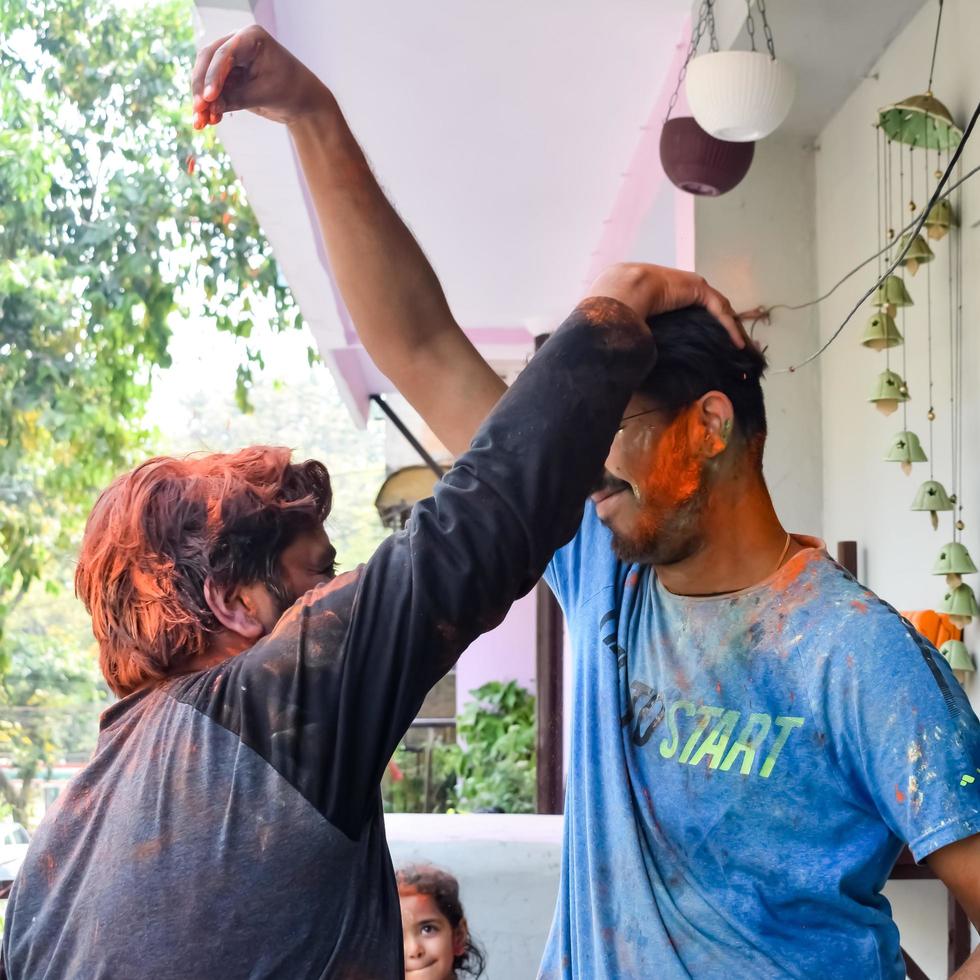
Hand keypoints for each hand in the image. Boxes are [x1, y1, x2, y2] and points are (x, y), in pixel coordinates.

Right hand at [191, 26, 331, 129]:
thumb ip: (237, 98)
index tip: (208, 97)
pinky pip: (214, 91)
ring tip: (200, 122)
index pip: (225, 54)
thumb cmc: (291, 90)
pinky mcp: (230, 78)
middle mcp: (237, 44)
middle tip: (198, 109)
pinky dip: (211, 106)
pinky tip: (208, 121)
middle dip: (201, 87)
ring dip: (202, 100)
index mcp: (251, 38)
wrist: (303, 102)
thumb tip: (209, 107)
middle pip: (209, 61)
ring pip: (207, 77)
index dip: (213, 76)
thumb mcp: (265, 94)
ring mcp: (232, 61)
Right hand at [585, 263, 747, 348]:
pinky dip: (728, 327)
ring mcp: (690, 286)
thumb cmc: (620, 312)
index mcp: (665, 296)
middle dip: (724, 331)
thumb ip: (641, 340)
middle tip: (734, 351)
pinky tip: (736, 343)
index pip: (692, 313)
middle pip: (709, 312)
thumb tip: (638, 372)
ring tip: (739, 350)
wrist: (622, 292)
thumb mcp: (633, 328)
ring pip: (718, 310)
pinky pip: (719, 309)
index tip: (713, 350)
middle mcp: (680, 289)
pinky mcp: (698, 288)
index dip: (705, 330)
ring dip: (730, 330)